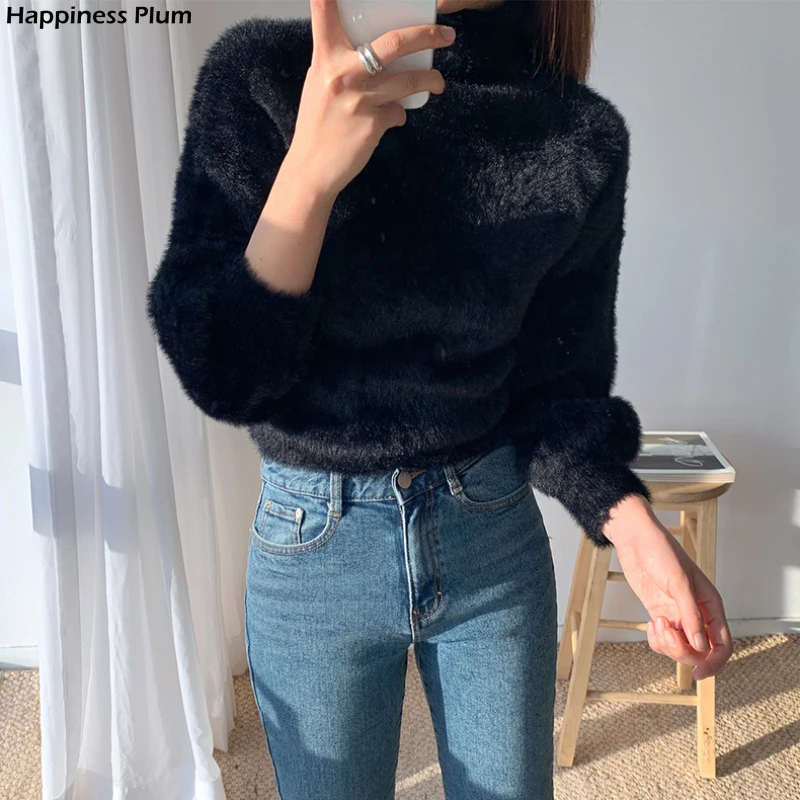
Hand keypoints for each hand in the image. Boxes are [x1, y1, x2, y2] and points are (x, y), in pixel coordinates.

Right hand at [288, 0, 453, 196]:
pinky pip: (398, 113)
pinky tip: (390, 120)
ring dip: (430, 80)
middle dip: (427, 35)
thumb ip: (337, 62)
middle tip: (446, 35)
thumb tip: (367, 46)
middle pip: (395, 43)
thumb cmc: (317, 124)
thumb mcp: (319, 83)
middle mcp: (343, 74)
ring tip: (437, 82)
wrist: (311, 168)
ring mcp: (361, 99)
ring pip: (409, 80)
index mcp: (325, 59)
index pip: (324, 12)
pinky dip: (398, 115)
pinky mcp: (373, 124)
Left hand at [603, 495, 733, 680]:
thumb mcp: (678, 583)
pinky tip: (651, 624)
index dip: (714, 663)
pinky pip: (663, 641)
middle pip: (699, 652)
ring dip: (666, 644)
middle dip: (681, 650)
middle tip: (664, 631)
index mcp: (711, 605)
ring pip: (680, 649)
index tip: (698, 675)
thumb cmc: (661, 553)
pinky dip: (656, 639)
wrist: (635, 540)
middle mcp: (697, 614)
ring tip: (656, 623)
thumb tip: (702, 646)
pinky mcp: (660, 615)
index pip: (722, 644)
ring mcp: (678, 616)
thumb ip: (691, 615)